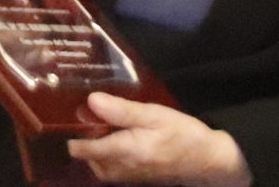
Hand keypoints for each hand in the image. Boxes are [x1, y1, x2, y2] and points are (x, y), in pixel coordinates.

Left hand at [68, 93, 250, 186]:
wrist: (211, 162)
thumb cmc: (183, 134)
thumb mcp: (154, 115)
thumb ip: (122, 111)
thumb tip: (91, 101)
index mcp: (124, 151)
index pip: (84, 150)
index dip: (72, 135)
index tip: (67, 117)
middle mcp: (123, 168)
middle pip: (90, 160)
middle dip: (83, 143)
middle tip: (84, 117)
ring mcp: (132, 176)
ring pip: (102, 167)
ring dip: (96, 151)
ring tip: (99, 126)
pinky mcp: (141, 178)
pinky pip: (115, 170)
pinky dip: (109, 157)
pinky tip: (118, 138)